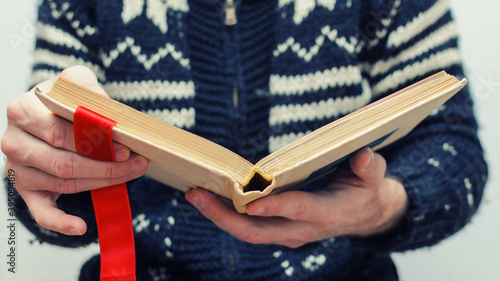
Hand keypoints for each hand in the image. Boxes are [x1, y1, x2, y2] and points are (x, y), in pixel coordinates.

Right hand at [1, 66, 148, 235]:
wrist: (44, 113)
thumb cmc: (62, 101)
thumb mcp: (72, 82)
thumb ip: (84, 87)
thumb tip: (103, 108)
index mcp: (22, 110)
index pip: (60, 133)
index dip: (95, 143)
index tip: (126, 148)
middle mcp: (14, 141)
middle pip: (64, 163)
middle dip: (105, 166)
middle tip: (136, 164)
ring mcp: (17, 168)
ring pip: (63, 183)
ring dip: (101, 184)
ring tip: (130, 176)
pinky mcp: (24, 189)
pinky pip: (40, 212)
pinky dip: (60, 222)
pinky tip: (80, 227)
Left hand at [185, 147, 406, 247]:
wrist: (367, 217)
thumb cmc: (368, 190)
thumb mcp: (375, 177)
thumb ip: (369, 168)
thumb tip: (363, 156)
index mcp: (326, 213)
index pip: (297, 210)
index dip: (274, 206)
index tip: (249, 200)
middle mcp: (302, 229)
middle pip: (257, 230)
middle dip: (224, 215)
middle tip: (195, 194)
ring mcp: (288, 233)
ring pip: (248, 232)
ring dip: (219, 215)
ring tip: (193, 194)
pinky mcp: (280, 230)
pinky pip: (249, 227)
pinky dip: (227, 215)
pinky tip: (210, 198)